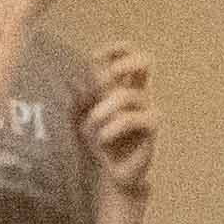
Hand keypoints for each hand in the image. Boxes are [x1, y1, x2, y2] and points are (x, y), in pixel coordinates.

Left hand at [77, 42, 156, 197]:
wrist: (107, 174)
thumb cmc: (93, 143)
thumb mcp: (79, 117)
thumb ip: (79, 97)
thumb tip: (72, 78)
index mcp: (121, 85)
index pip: (127, 54)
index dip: (115, 50)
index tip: (94, 58)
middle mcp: (137, 93)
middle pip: (145, 61)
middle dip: (124, 64)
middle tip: (104, 81)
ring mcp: (146, 110)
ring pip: (128, 95)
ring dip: (104, 109)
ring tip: (90, 127)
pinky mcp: (151, 129)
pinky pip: (134, 119)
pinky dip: (114, 126)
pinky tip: (102, 139)